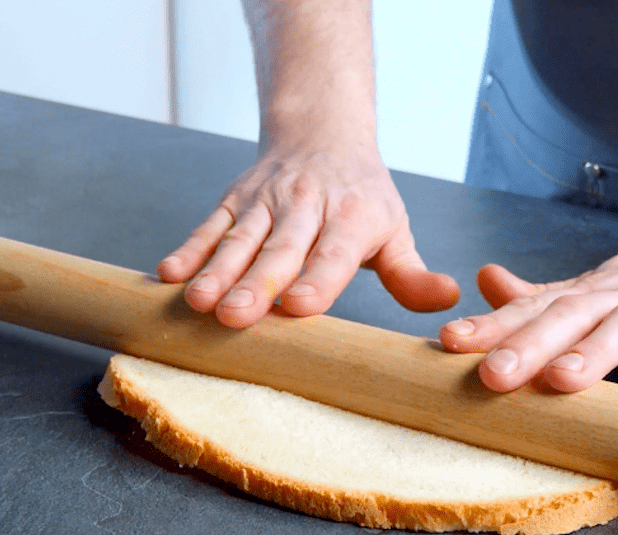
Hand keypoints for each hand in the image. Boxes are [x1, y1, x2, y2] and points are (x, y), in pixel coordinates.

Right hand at [158, 142, 458, 326]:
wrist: (321, 133)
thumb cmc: (362, 198)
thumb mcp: (394, 229)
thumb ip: (412, 274)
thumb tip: (449, 300)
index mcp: (352, 218)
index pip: (334, 253)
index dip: (317, 279)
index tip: (297, 308)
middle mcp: (306, 207)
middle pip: (280, 250)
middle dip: (256, 283)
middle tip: (236, 317)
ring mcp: (265, 203)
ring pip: (239, 239)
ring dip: (216, 271)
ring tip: (198, 304)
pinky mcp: (234, 201)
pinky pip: (209, 226)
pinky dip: (189, 249)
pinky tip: (168, 276)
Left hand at [438, 226, 617, 394]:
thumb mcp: (604, 283)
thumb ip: (547, 293)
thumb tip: (486, 281)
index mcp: (595, 292)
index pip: (536, 307)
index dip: (493, 326)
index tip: (447, 344)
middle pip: (571, 318)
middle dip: (529, 346)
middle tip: (489, 376)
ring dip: (593, 355)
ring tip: (558, 381)